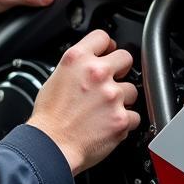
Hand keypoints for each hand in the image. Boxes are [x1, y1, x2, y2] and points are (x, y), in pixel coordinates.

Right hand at [27, 30, 140, 174]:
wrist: (50, 146)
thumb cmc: (48, 118)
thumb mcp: (54, 79)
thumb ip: (75, 68)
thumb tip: (87, 66)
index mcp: (77, 60)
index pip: (102, 37)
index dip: (106, 46)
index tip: (107, 53)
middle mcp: (97, 73)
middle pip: (126, 58)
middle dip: (120, 69)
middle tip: (111, 82)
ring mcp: (112, 96)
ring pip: (132, 90)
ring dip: (122, 99)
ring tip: (104, 110)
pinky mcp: (122, 118)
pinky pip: (134, 116)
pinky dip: (125, 122)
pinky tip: (108, 124)